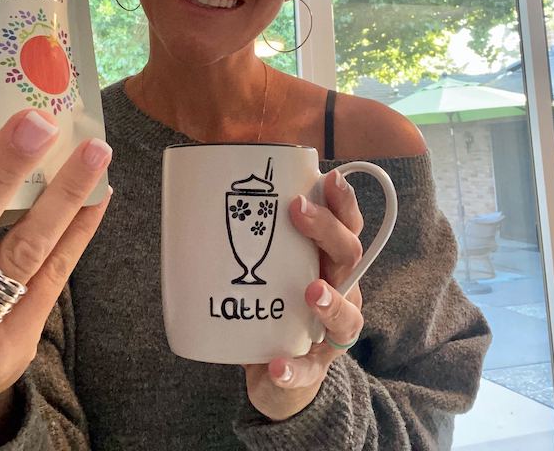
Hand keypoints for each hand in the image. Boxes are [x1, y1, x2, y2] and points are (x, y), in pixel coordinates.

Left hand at [243, 169, 364, 420]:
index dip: (344, 203)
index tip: (329, 178)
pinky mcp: (311, 371)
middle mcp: (341, 294)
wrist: (279, 374)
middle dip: (327, 231)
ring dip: (331, 302)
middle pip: (350, 257)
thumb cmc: (275, 307)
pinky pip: (307, 371)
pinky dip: (293, 368)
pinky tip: (277, 364)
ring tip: (310, 291)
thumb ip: (255, 238)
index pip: (348, 227)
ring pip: (348, 317)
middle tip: (297, 210)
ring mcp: (330, 335)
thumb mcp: (272, 268)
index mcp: (330, 264)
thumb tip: (204, 194)